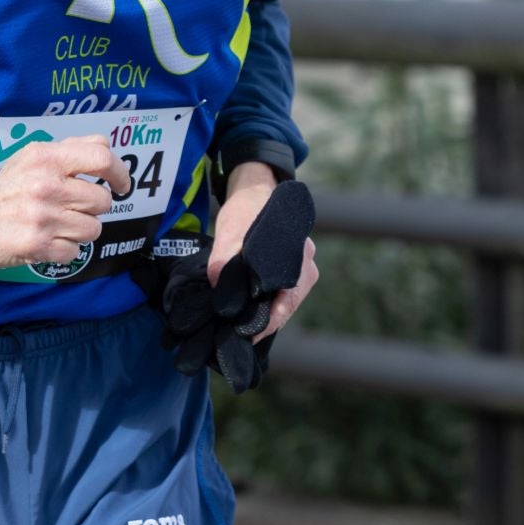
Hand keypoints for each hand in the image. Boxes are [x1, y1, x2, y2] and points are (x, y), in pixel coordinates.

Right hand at [0, 135, 129, 268]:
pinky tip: (48, 239)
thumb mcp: (31, 156)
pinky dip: (65, 248)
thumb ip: (69, 149)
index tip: (121, 184)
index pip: (101, 159)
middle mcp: (46, 185)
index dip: (120, 173)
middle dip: (92, 207)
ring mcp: (43, 217)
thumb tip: (105, 148)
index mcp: (46, 158)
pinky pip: (75, 251)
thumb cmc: (6, 187)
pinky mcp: (38, 246)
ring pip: (93, 229)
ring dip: (80, 229)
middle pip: (102, 201)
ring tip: (58, 224)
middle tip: (73, 207)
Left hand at [207, 163, 318, 340]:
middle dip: (266, 321)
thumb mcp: (231, 229)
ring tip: (241, 328)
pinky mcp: (288, 268)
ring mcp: (300, 266)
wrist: (253, 188)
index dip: (268, 321)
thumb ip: (225, 258)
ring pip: (285, 300)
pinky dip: (265, 303)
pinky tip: (248, 311)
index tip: (249, 334)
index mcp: (298, 256)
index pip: (288, 300)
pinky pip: (280, 292)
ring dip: (265, 313)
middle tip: (240, 336)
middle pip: (288, 304)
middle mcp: (305, 263)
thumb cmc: (247, 207)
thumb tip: (217, 285)